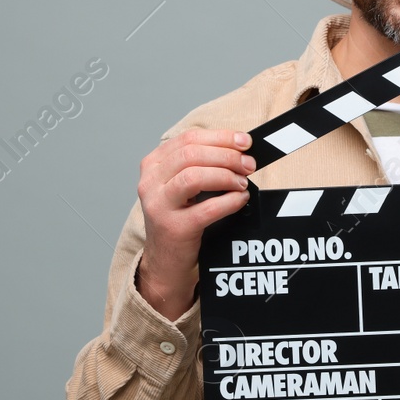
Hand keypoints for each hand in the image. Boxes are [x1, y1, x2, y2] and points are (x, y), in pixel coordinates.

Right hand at [135, 128, 255, 318]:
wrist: (165, 262)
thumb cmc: (180, 219)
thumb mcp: (183, 187)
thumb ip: (203, 165)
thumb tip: (240, 150)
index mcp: (154, 165)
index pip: (188, 139)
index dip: (221, 137)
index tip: (245, 141)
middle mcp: (151, 182)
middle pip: (192, 154)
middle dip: (227, 156)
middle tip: (249, 164)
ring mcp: (159, 205)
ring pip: (194, 176)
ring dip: (226, 175)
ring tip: (242, 182)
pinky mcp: (173, 228)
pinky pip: (206, 209)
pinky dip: (229, 201)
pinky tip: (240, 199)